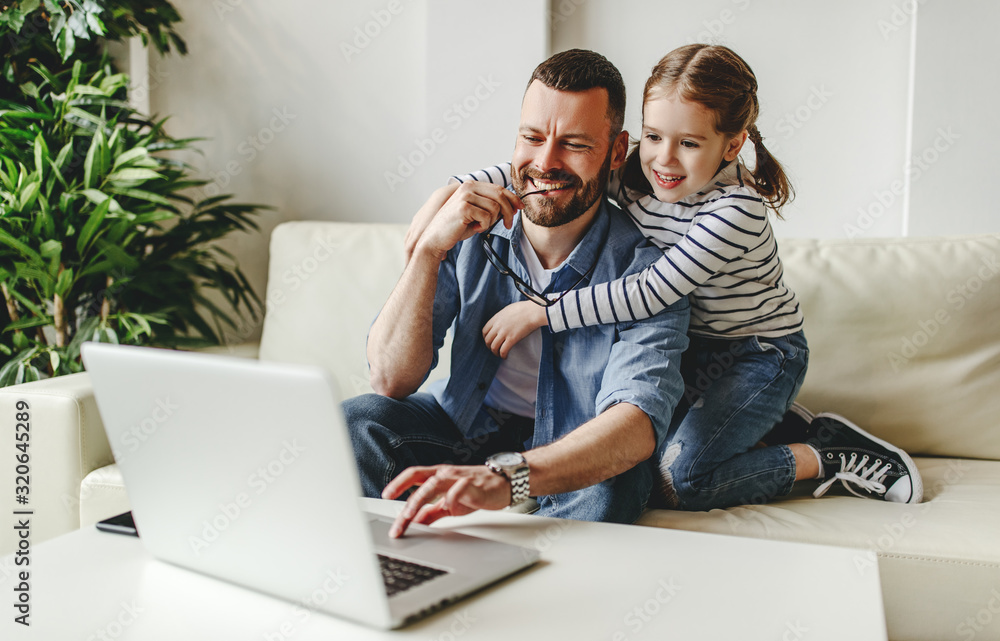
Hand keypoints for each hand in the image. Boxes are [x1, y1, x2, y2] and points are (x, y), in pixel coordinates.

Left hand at [381, 464, 511, 537]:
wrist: (505, 484)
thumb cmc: (476, 492)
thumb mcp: (449, 505)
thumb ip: (431, 512)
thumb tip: (412, 523)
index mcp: (439, 476)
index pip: (414, 475)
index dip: (399, 483)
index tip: (385, 494)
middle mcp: (446, 474)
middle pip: (420, 479)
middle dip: (405, 496)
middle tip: (397, 516)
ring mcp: (459, 478)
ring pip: (435, 483)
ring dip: (420, 499)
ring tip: (410, 514)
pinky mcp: (474, 485)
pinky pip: (460, 489)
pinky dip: (452, 497)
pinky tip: (447, 506)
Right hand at [414, 182, 522, 261]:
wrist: (435, 239)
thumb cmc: (456, 227)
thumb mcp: (477, 215)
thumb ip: (492, 208)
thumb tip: (513, 206)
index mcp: (471, 185)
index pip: (498, 188)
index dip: (512, 198)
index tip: (520, 207)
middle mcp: (468, 187)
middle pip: (500, 195)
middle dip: (508, 211)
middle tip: (508, 224)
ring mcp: (465, 196)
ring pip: (495, 207)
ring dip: (491, 221)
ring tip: (480, 226)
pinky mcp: (464, 207)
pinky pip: (487, 217)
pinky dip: (484, 226)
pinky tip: (475, 228)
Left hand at [483, 301, 547, 357]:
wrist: (532, 312)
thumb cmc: (523, 309)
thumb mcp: (507, 310)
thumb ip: (501, 317)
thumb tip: (501, 322)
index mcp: (496, 318)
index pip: (484, 331)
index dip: (486, 338)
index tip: (490, 340)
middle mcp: (497, 326)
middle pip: (487, 340)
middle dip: (489, 347)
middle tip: (494, 349)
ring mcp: (504, 333)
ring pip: (494, 347)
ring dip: (495, 352)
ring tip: (499, 354)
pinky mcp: (512, 339)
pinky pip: (503, 350)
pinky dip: (502, 355)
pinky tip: (505, 356)